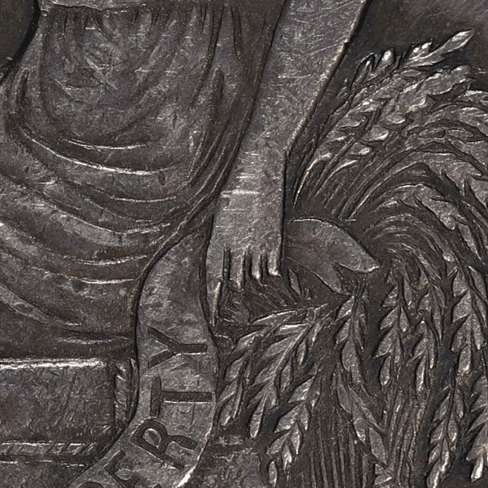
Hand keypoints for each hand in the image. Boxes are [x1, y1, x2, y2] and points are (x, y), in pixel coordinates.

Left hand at [208, 167, 284, 309]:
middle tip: (235, 316)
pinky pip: (274, 270)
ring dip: (254, 292)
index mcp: (218, 239)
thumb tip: (221, 262)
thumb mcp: (220, 216)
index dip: (212, 300)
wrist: (257, 169)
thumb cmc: (236, 190)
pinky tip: (272, 287)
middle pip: (234, 284)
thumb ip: (220, 240)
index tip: (211, 318)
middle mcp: (237, 245)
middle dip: (234, 301)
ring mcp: (257, 243)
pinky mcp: (275, 240)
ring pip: (255, 280)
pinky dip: (273, 281)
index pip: (212, 277)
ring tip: (256, 306)